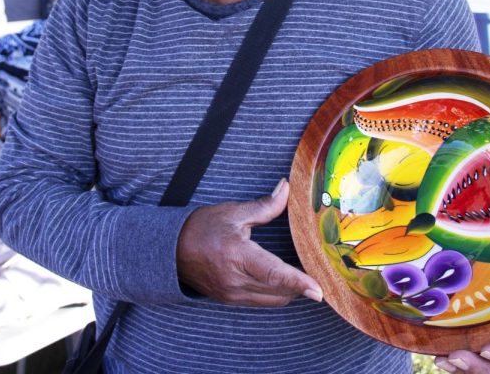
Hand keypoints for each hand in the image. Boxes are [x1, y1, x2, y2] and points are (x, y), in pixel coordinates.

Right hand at [176, 178, 323, 306]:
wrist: (171, 250)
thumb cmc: (202, 228)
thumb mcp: (233, 213)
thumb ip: (265, 206)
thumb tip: (287, 188)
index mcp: (237, 255)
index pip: (274, 273)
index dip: (298, 282)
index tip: (318, 291)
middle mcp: (235, 280)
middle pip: (280, 290)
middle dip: (301, 284)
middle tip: (318, 271)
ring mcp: (232, 294)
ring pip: (273, 299)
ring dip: (290, 290)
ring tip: (302, 275)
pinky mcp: (230, 300)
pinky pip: (262, 302)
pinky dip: (276, 293)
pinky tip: (282, 280)